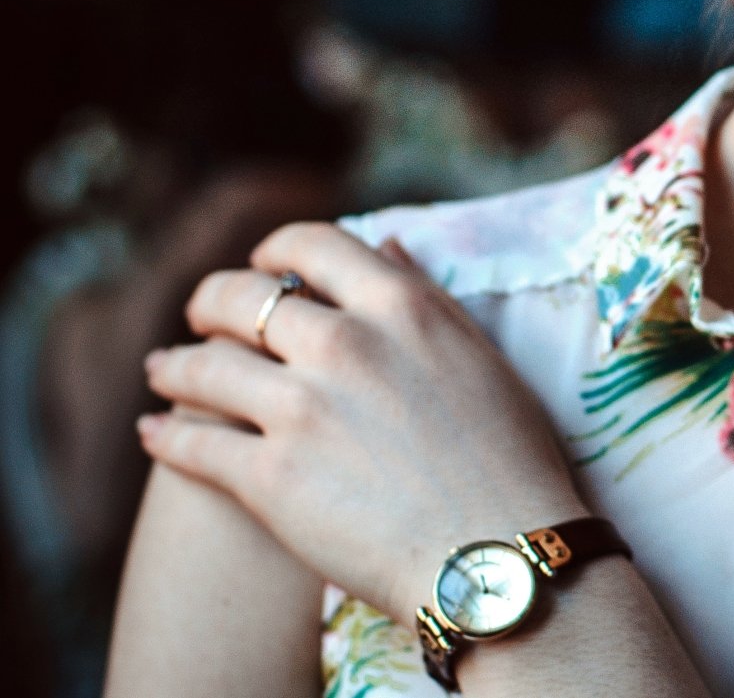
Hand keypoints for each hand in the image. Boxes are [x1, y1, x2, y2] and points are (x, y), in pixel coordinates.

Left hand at [139, 223, 590, 622]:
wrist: (498, 557)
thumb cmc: (509, 461)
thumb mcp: (482, 358)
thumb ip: (428, 298)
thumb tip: (387, 245)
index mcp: (401, 308)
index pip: (312, 246)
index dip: (275, 251)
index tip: (262, 266)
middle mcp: (344, 345)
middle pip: (241, 298)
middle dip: (210, 302)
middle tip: (202, 318)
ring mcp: (301, 410)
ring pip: (202, 366)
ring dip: (174, 366)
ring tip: (165, 371)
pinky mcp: (268, 477)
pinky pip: (191, 444)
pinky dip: (165, 435)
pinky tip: (156, 433)